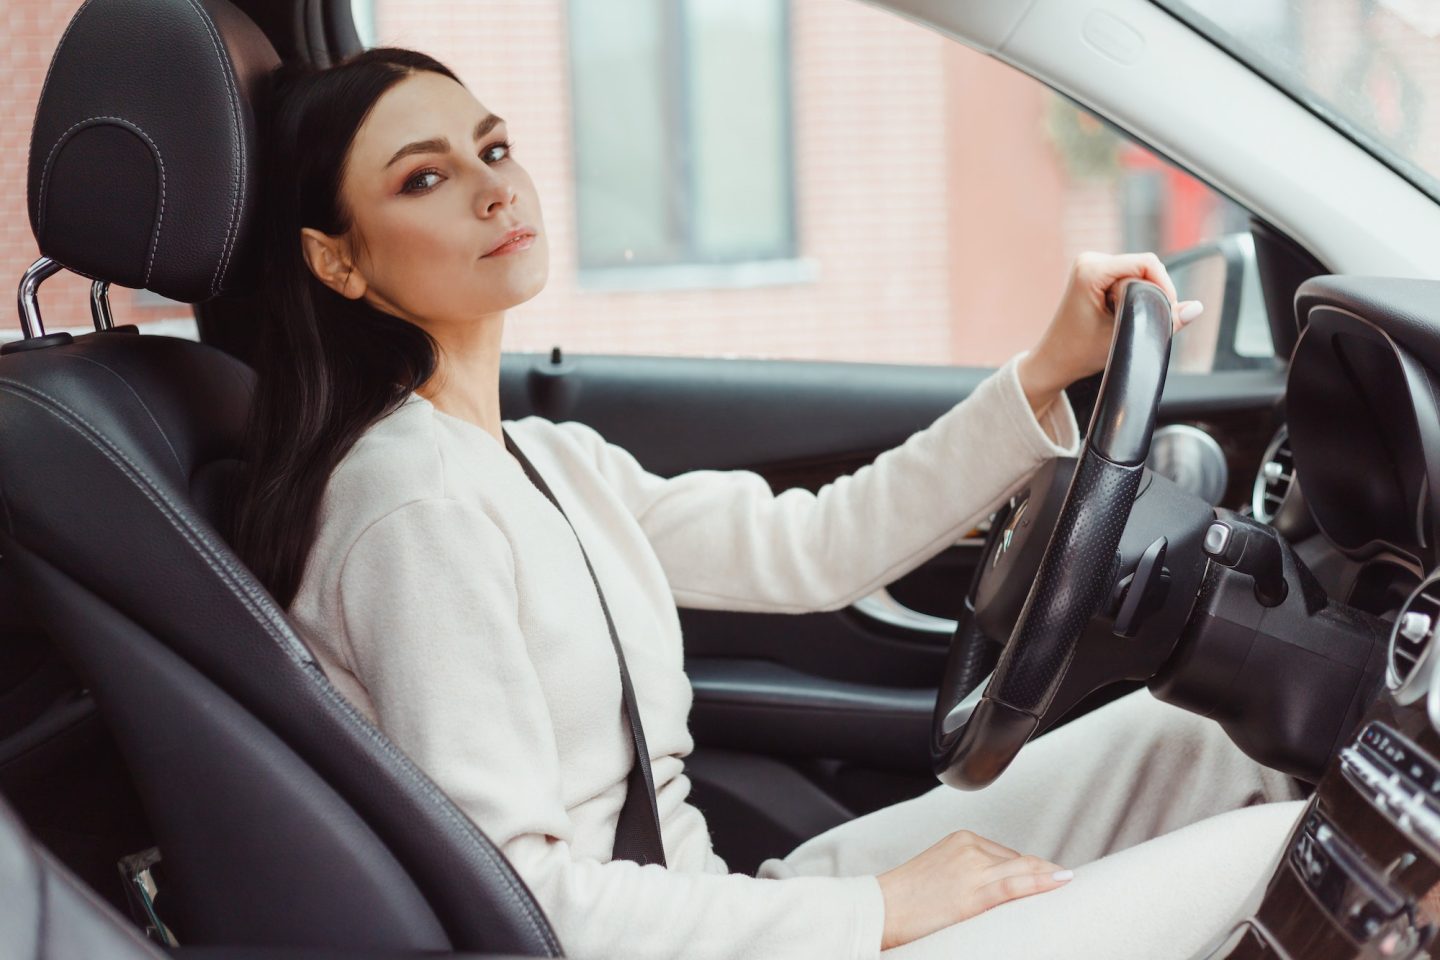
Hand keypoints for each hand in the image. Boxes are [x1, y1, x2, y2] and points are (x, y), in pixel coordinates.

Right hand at [875, 829, 1071, 949]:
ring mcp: (972, 868)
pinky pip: (1015, 884)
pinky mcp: (972, 892)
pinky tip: (1060, 882)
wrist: (880, 910)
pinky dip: (1040, 883)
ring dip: (1049, 879)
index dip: (1033, 871)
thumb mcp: (941, 875)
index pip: (1010, 856)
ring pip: (1023, 871)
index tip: (1050, 880)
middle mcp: (970, 848)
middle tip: (1065, 885)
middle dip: (1044, 874)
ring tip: (1069, 886)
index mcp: (962, 840)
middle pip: (1020, 862)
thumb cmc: (906, 900)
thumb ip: (970, 875)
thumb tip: (998, 892)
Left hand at [1017, 251, 1202, 417]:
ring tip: (1126, 320)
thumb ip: (1165, 321)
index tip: (1167, 311)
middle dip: (1152, 293)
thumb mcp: (1127, 337)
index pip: (1146, 263)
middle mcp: (1089, 260)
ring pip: (1138, 273)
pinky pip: (1128, 277)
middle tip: (1144, 322)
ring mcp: (1090, 265)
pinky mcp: (1094, 273)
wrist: (1053, 362)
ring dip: (1142, 295)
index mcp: (1091, 270)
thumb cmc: (1080, 352)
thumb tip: (1197, 308)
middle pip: (1143, 267)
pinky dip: (1133, 295)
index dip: (1164, 285)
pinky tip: (1122, 314)